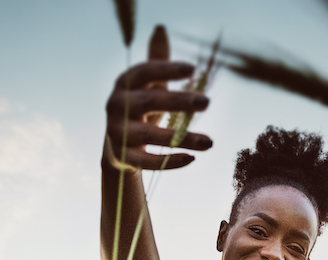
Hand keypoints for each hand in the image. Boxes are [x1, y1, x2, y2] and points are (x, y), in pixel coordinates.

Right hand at [104, 26, 211, 171]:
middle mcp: (117, 105)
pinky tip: (191, 158)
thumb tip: (160, 29)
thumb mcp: (147, 83)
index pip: (145, 72)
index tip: (193, 69)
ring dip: (182, 138)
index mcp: (125, 83)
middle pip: (149, 102)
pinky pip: (146, 161)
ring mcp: (118, 132)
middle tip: (207, 102)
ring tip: (210, 142)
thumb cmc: (140, 106)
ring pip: (150, 135)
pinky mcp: (123, 156)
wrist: (118, 143)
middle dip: (179, 102)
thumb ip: (156, 60)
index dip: (167, 70)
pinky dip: (169, 161)